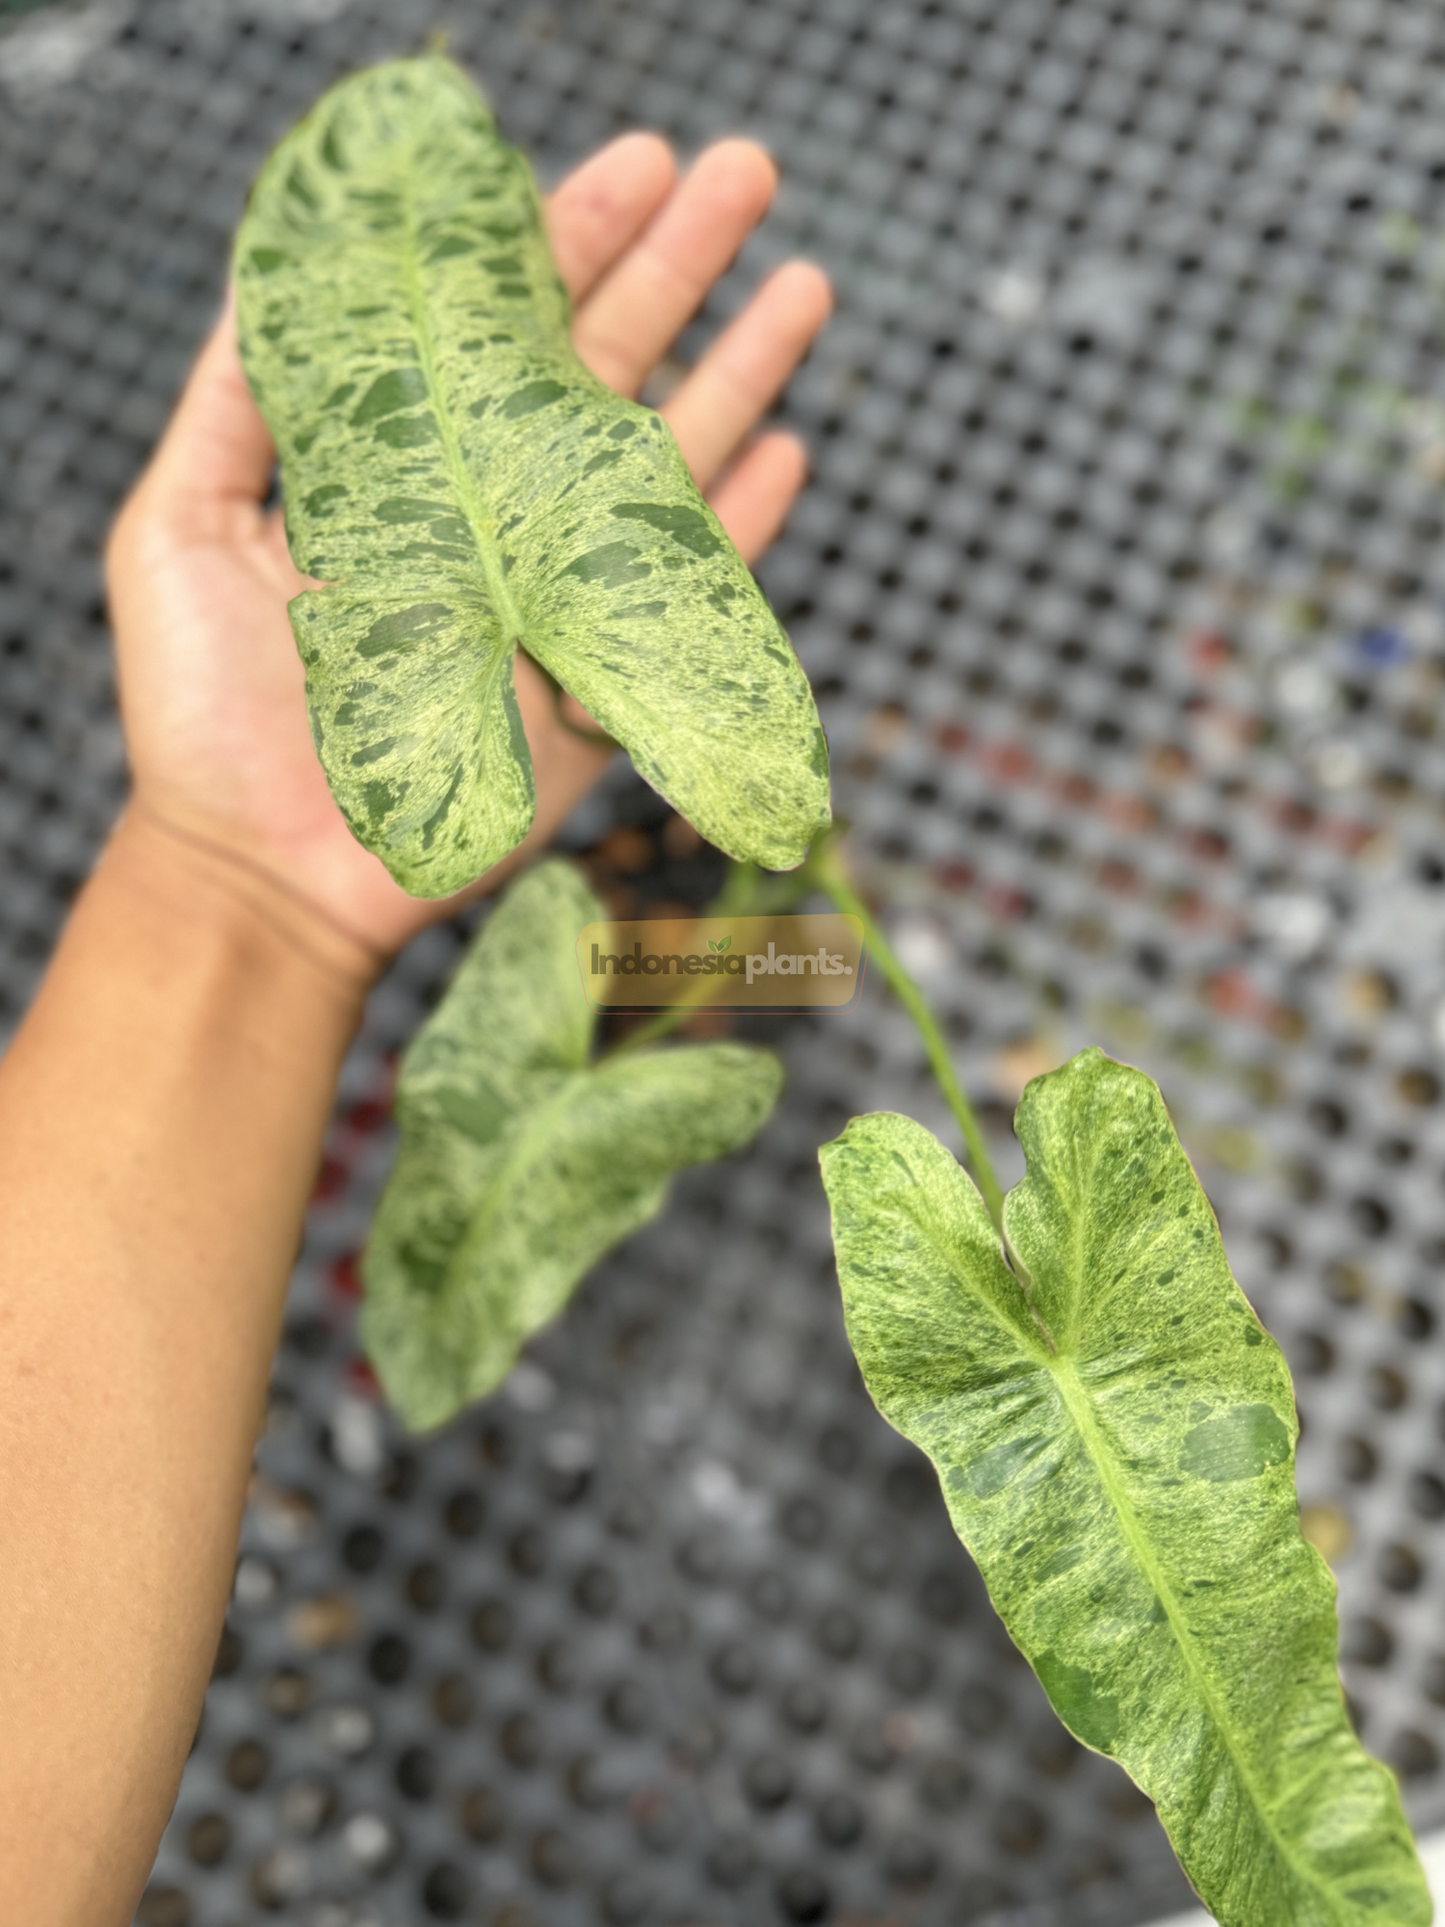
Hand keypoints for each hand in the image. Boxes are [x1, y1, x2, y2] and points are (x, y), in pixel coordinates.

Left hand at [106, 136, 831, 973]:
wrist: (263, 868)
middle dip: (679, 265)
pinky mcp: (601, 687)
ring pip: (668, 460)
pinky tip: (786, 447)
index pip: (501, 323)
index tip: (638, 160)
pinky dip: (741, 528)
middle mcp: (495, 512)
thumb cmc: (205, 708)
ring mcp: (558, 596)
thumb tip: (279, 264)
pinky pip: (687, 595)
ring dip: (740, 371)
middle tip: (748, 171)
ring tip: (803, 283)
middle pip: (606, 365)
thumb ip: (234, 403)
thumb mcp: (178, 528)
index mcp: (409, 462)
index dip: (570, 235)